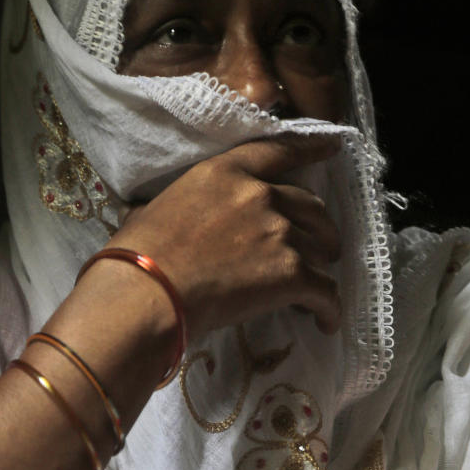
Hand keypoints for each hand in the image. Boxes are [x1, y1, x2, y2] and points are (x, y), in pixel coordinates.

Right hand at [101, 134, 342, 338]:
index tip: (333, 148)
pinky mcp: (291, 273)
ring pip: (320, 249)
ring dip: (320, 268)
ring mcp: (279, 233)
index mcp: (225, 172)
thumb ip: (171, 206)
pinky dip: (329, 308)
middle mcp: (260, 195)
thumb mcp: (151, 211)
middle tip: (320, 247)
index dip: (312, 149)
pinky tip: (326, 321)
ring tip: (314, 291)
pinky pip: (325, 290)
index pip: (280, 151)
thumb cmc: (136, 256)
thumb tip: (144, 212)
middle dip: (319, 227)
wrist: (147, 293)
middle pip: (311, 205)